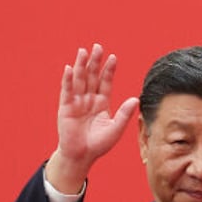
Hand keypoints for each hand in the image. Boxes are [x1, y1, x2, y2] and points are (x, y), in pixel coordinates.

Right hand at [46, 44, 139, 192]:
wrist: (82, 155)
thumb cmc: (99, 144)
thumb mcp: (115, 129)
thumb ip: (124, 114)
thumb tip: (135, 99)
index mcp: (102, 103)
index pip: (106, 82)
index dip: (109, 70)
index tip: (113, 57)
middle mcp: (89, 99)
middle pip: (92, 77)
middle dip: (95, 62)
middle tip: (98, 46)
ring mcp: (76, 102)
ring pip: (79, 80)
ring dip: (81, 66)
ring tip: (83, 51)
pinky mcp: (66, 108)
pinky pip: (67, 91)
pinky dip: (68, 80)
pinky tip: (69, 69)